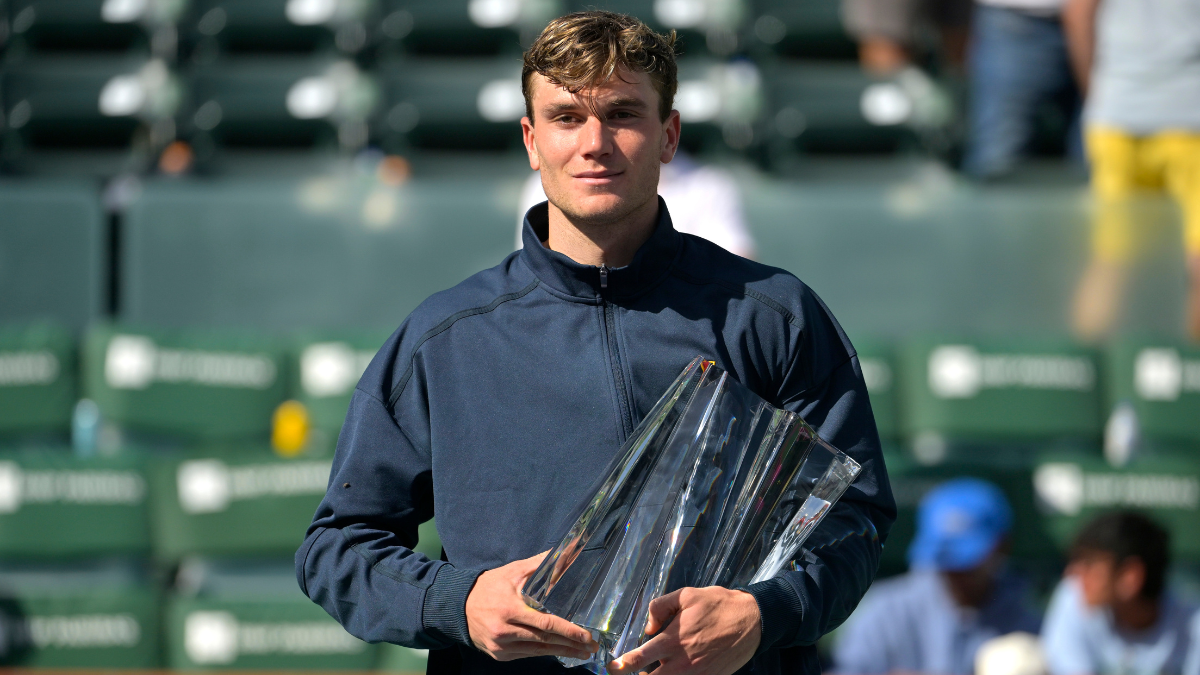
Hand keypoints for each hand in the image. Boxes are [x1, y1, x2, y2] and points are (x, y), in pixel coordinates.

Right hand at [465, 551, 598, 661]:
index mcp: (510, 610)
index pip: (545, 623)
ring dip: (561, 652)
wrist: (458, 605)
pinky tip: (559, 651)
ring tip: (581, 653)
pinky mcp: (498, 654)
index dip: (568, 631)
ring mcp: (501, 646)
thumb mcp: (513, 571)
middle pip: (544, 641)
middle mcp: (505, 632)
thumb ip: (540, 564)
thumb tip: (565, 552)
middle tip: (591, 648)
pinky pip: (526, 655)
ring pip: (537, 651)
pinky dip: (544, 653)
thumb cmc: (489, 586)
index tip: (586, 636)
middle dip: (571, 645)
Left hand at [610, 586, 760, 674]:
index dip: (621, 666)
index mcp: (672, 640)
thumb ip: (660, 607)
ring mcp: (696, 674)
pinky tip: (675, 669)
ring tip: (652, 670)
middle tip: (631, 670)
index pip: (639, 658)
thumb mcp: (686, 595)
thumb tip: (648, 627)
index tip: (613, 667)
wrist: (752, 621)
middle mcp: (682, 662)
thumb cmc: (718, 604)